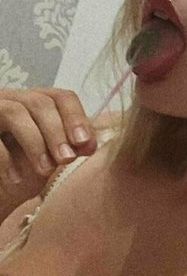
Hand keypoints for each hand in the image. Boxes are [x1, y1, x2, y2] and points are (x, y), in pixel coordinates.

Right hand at [0, 87, 97, 218]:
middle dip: (57, 132)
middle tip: (66, 159)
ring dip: (35, 142)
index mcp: (35, 102)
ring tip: (45, 170)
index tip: (83, 142)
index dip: (75, 117)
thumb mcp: (48, 156)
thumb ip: (69, 146)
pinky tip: (16, 178)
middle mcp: (12, 99)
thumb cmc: (20, 167)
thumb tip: (89, 144)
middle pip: (40, 103)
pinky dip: (6, 158)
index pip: (61, 97)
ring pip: (15, 113)